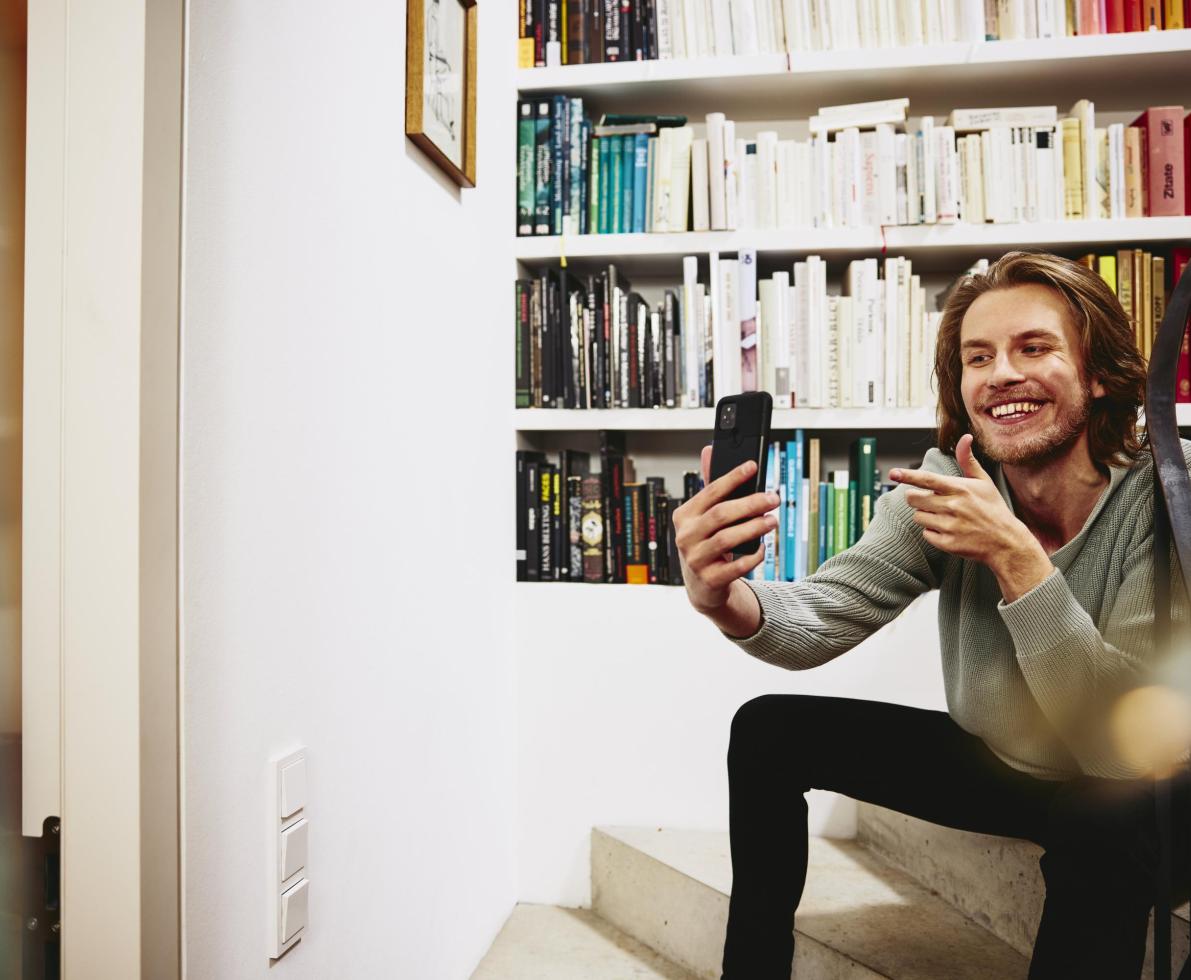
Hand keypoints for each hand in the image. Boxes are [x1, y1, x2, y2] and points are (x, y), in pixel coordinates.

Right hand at [672, 446, 778, 615]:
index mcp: (684, 516)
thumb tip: (708, 450)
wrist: (703, 586)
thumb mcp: (704, 516)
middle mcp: (685, 536)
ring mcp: (695, 559)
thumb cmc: (707, 543)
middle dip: (751, 503)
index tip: (753, 466)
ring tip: (773, 520)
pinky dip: (753, 555)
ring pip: (728, 538)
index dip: (733, 477)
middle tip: (774, 498)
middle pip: (721, 514)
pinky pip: (736, 566)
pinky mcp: (709, 579)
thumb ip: (710, 486)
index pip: (710, 491)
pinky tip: (763, 547)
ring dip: (755, 527)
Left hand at [891, 434, 1047, 596]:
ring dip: (926, 516)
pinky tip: (950, 530)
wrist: (1006, 542)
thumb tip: (965, 437)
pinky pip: (926, 534)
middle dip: (917, 498)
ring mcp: (950, 526)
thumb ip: (967, 461)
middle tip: (932, 501)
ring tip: (946, 517)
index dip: (908, 476)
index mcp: (960, 489)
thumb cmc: (993, 508)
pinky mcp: (948, 543)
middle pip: (913, 499)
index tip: (892, 473)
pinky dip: (933, 533)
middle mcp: (953, 506)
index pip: (927, 479)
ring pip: (918, 517)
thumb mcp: (984, 482)